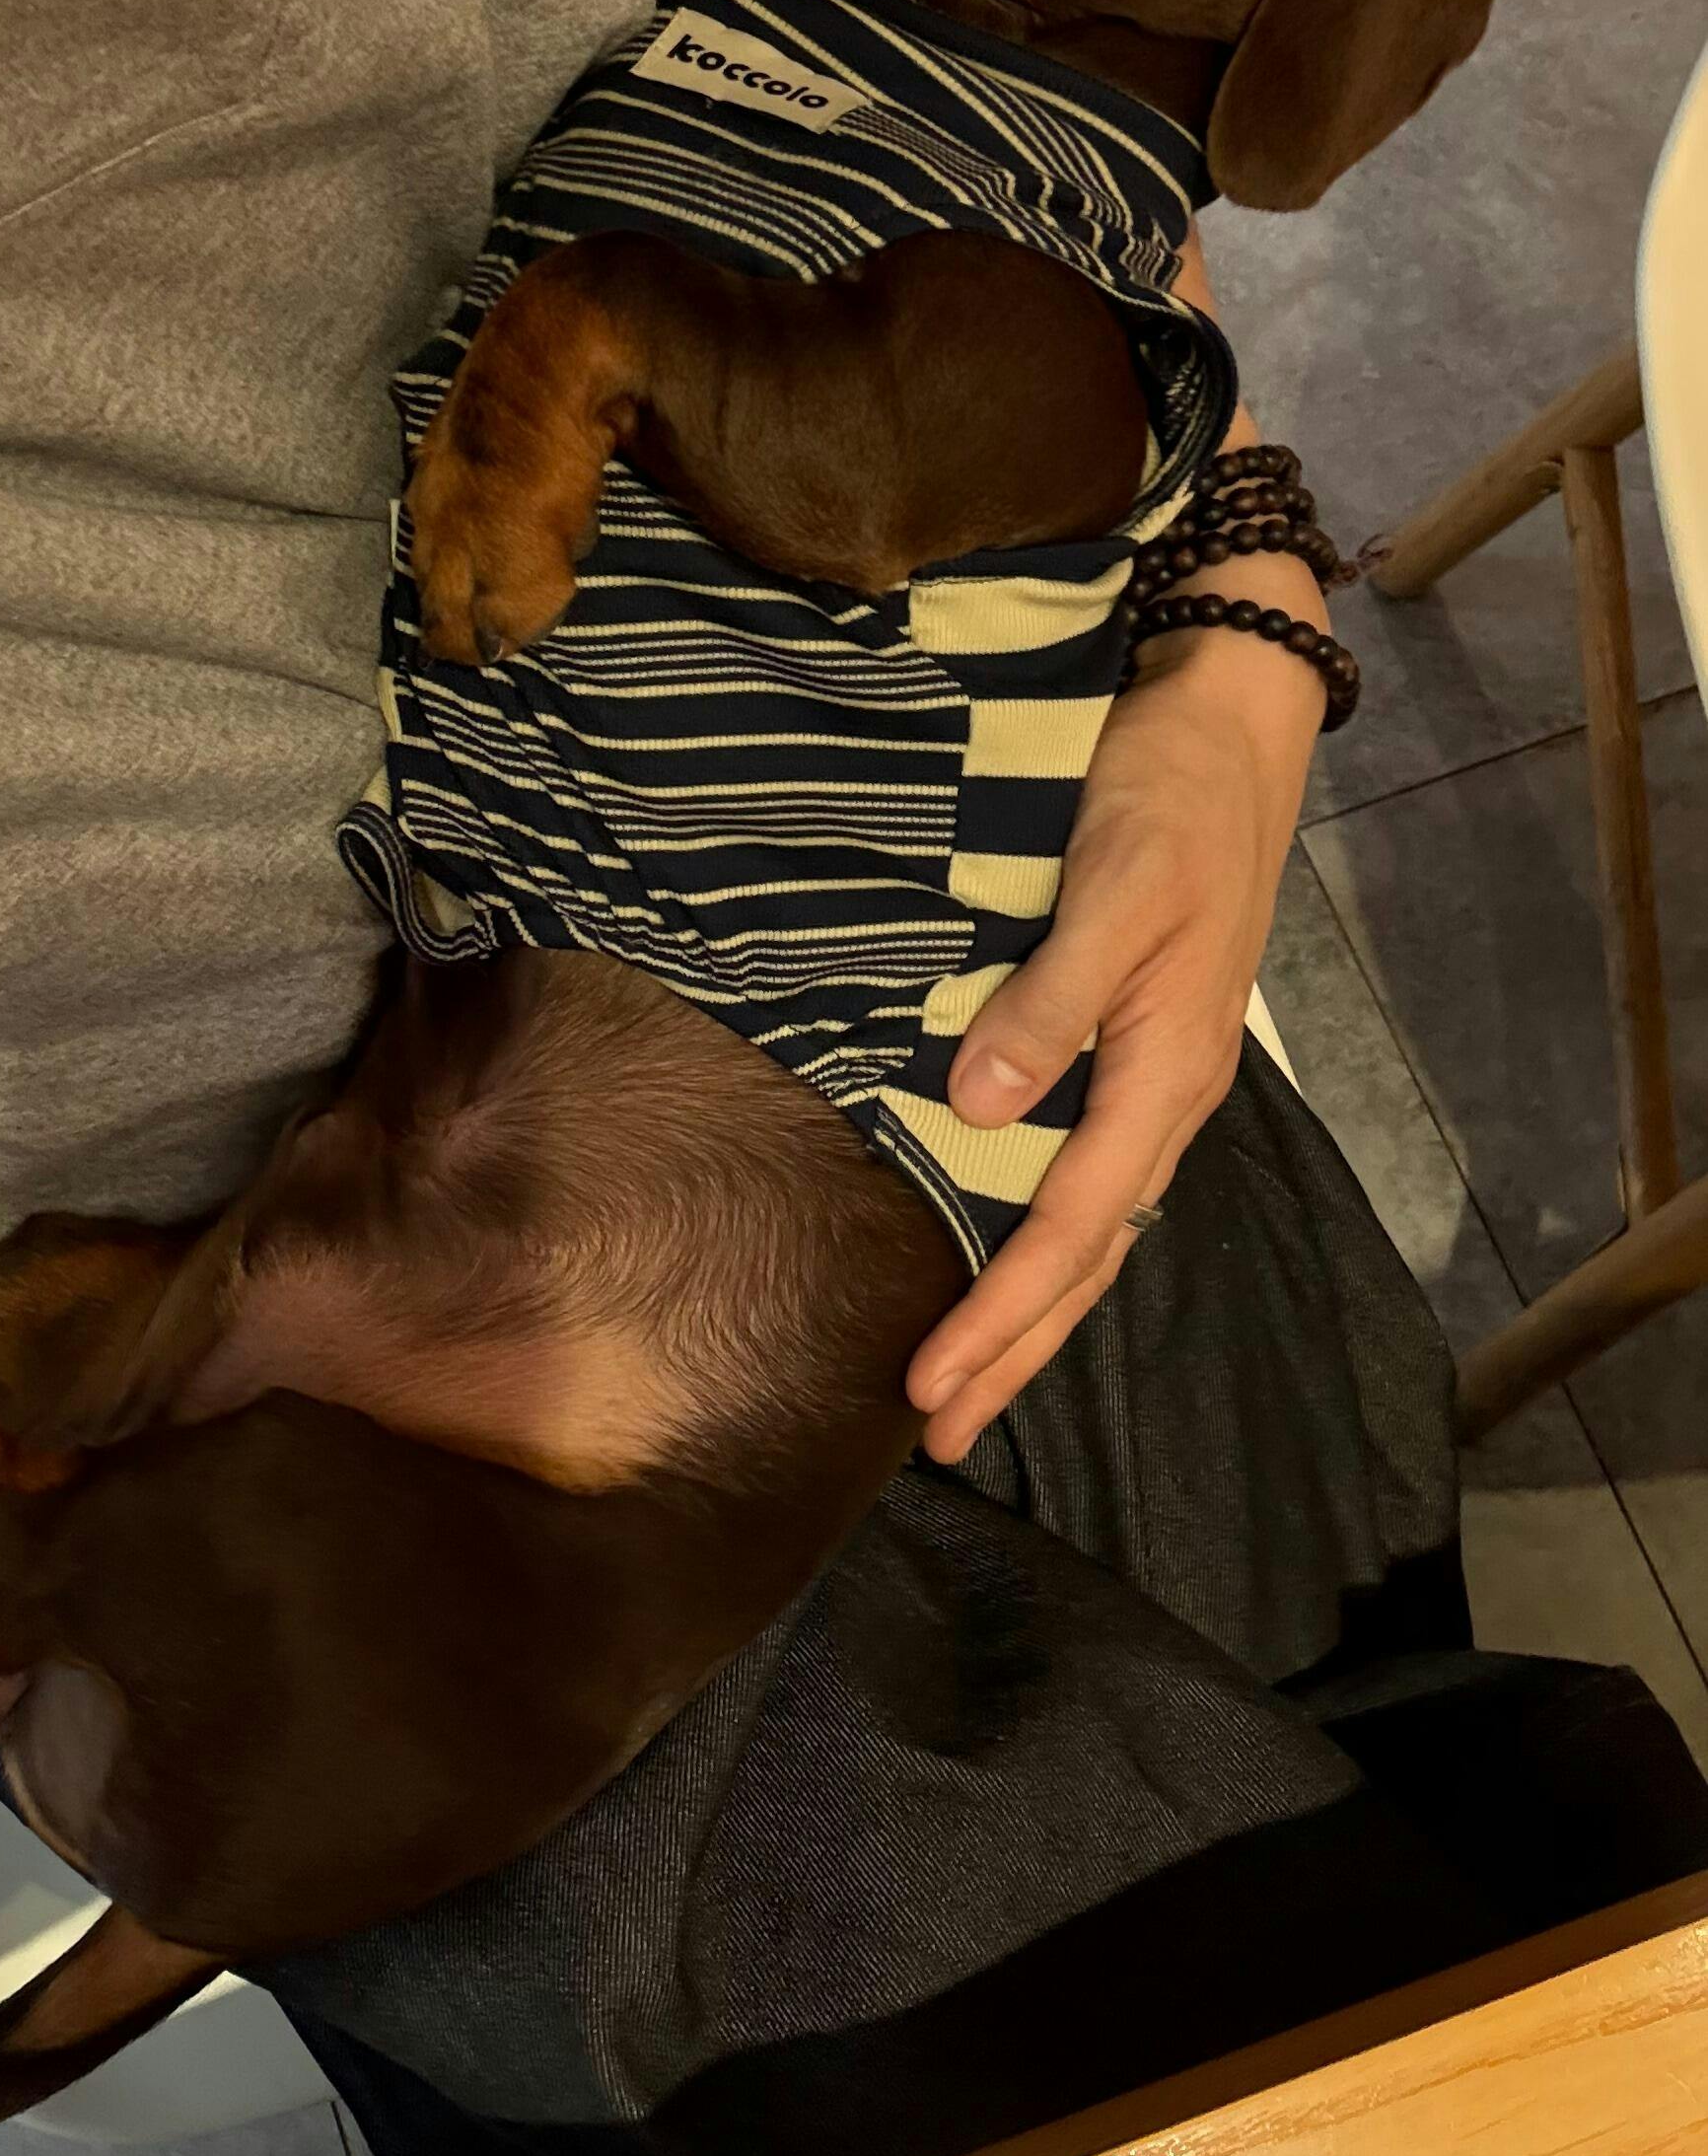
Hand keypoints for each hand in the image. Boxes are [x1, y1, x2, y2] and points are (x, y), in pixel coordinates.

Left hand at [904, 424, 1325, 1461]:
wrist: (1227, 722)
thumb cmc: (1165, 797)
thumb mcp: (1110, 888)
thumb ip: (1049, 1000)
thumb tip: (980, 1110)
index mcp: (1162, 1074)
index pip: (1068, 1231)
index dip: (996, 1317)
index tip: (928, 1390)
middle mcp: (1164, 1097)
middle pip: (1085, 1261)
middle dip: (1014, 1351)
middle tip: (938, 1433)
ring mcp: (1155, 1077)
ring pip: (1091, 1231)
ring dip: (1031, 1312)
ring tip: (969, 1383)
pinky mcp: (1137, 1045)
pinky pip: (1091, 1178)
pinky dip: (1049, 1241)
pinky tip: (1010, 1261)